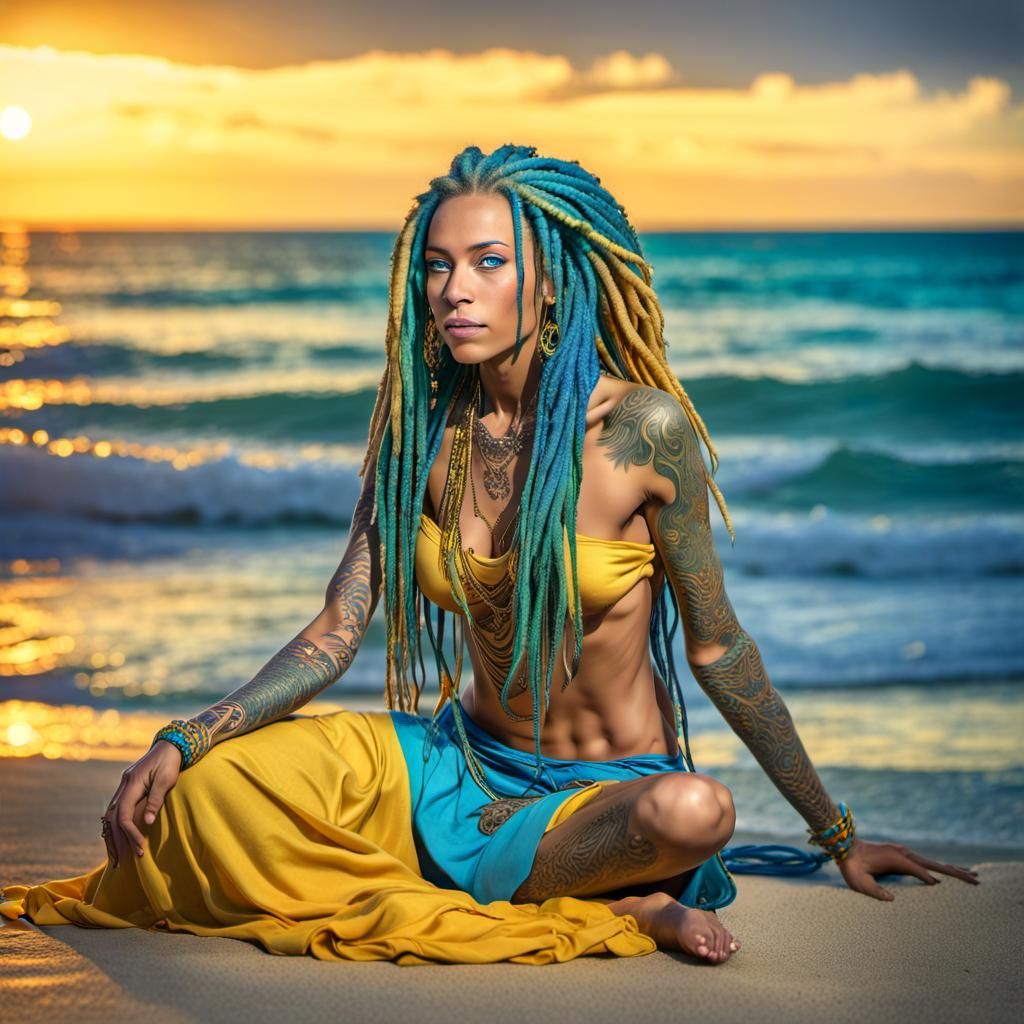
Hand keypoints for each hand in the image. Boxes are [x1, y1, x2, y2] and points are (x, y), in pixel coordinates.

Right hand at [101, 740, 181, 867]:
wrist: (171, 744)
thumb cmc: (171, 761)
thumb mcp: (166, 779)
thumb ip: (155, 800)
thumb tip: (147, 822)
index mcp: (132, 782)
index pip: (124, 814)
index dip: (130, 833)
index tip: (140, 847)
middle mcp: (124, 785)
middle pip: (113, 818)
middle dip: (116, 840)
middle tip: (121, 862)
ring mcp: (124, 785)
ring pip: (111, 814)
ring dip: (113, 835)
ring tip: (116, 856)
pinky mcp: (128, 787)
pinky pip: (117, 809)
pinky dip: (115, 825)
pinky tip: (118, 837)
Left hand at [836, 838, 980, 899]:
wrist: (845, 847)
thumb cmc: (852, 868)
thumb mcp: (860, 883)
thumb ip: (874, 891)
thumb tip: (892, 900)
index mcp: (896, 859)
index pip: (920, 870)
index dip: (930, 878)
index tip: (942, 887)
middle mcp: (904, 853)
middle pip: (935, 864)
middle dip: (955, 872)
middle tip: (977, 879)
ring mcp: (905, 852)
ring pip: (934, 862)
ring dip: (953, 869)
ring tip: (973, 875)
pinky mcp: (903, 855)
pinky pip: (927, 862)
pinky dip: (942, 867)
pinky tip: (951, 871)